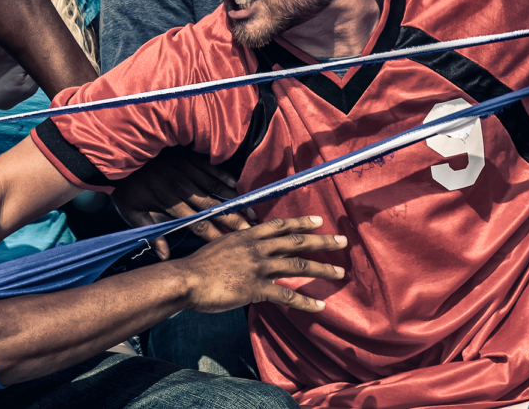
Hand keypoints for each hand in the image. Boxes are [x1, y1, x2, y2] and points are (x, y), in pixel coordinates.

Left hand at [113, 146, 250, 259]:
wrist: (119, 153)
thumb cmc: (127, 187)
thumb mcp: (131, 213)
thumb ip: (150, 234)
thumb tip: (164, 257)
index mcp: (170, 204)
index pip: (198, 223)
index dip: (216, 235)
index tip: (231, 245)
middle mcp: (183, 189)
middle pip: (213, 208)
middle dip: (234, 221)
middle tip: (253, 232)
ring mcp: (188, 172)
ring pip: (217, 189)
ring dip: (235, 201)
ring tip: (252, 213)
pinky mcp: (189, 158)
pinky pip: (212, 168)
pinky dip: (226, 177)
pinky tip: (238, 187)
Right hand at [178, 215, 346, 312]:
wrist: (186, 279)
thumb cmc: (197, 265)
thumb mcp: (219, 244)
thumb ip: (237, 246)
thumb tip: (246, 249)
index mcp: (247, 235)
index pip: (280, 225)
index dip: (300, 223)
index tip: (318, 221)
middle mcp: (256, 248)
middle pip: (296, 242)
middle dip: (322, 241)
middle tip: (342, 241)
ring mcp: (258, 267)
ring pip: (297, 266)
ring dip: (321, 269)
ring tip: (339, 272)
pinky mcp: (256, 288)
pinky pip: (287, 296)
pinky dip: (305, 302)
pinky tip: (319, 306)